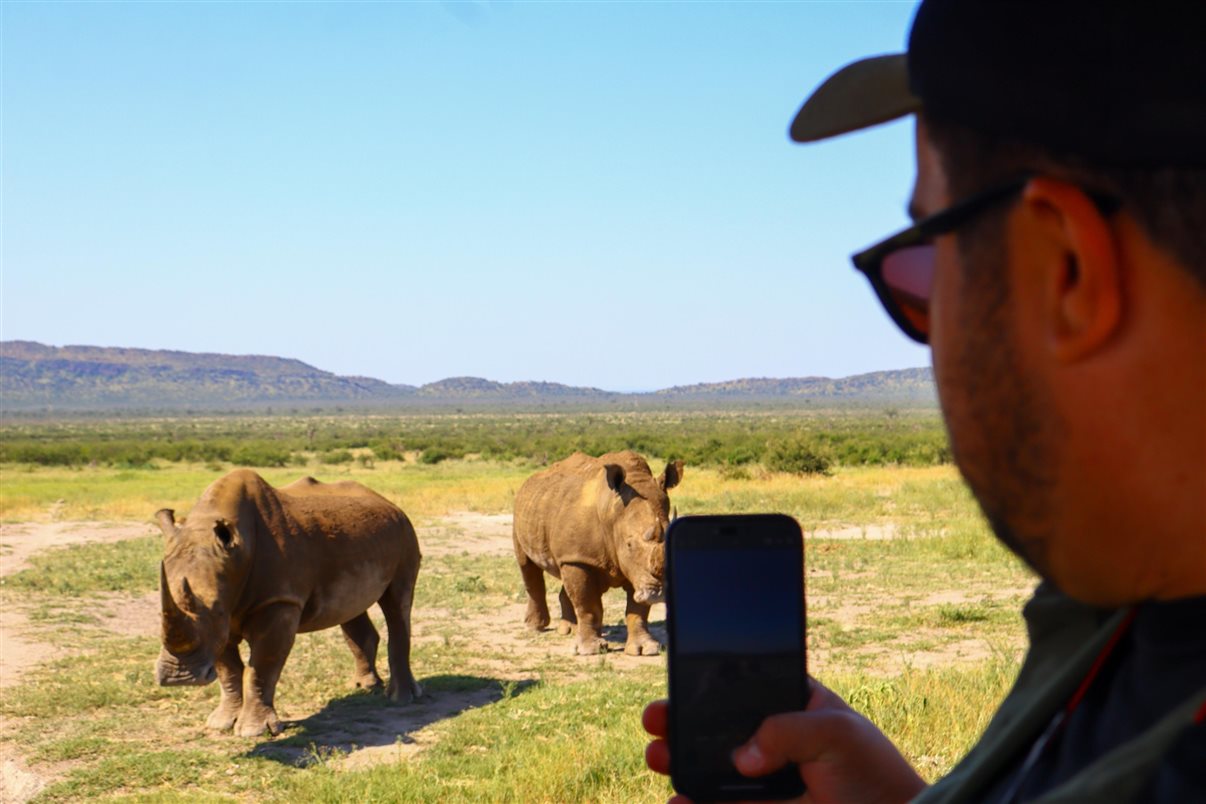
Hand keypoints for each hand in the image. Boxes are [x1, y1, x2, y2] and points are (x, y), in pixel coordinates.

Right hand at [642, 678, 926, 803]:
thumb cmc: (876, 773)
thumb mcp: (837, 733)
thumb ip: (785, 730)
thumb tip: (741, 757)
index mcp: (791, 706)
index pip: (741, 688)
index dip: (706, 686)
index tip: (678, 686)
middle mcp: (772, 741)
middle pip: (715, 728)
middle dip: (680, 724)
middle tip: (656, 724)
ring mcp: (765, 781)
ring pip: (710, 770)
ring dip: (680, 763)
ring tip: (658, 758)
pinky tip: (679, 801)